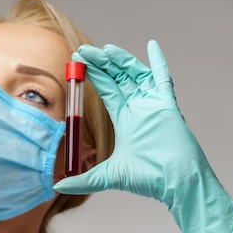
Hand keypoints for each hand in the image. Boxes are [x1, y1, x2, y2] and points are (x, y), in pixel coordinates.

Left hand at [54, 40, 232, 232]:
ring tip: (104, 49)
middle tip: (84, 51)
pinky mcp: (168, 105)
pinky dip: (158, 62)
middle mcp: (139, 109)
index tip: (78, 62)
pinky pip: (163, 78)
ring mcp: (154, 105)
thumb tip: (57, 187)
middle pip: (118, 78)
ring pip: (136, 74)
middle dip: (101, 64)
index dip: (93, 76)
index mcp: (125, 120)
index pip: (107, 90)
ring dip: (121, 60)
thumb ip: (83, 180)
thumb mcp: (107, 176)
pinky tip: (152, 45)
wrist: (175, 184)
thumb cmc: (148, 179)